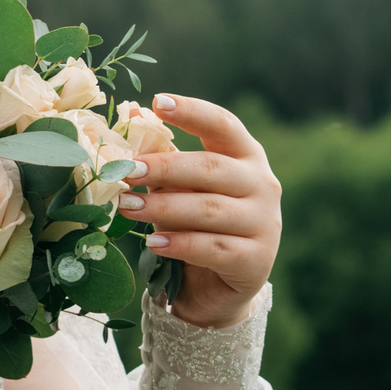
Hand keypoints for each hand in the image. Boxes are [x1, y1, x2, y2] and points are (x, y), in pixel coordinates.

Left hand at [112, 94, 280, 330]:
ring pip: (209, 209)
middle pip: (211, 168)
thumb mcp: (181, 189)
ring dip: (163, 207)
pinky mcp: (256, 260)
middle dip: (164, 167)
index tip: (158, 102)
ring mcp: (265, 223)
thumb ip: (163, 159)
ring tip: (127, 206)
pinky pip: (213, 248)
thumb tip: (131, 116)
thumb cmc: (197, 225)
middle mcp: (263, 185)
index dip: (192, 111)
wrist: (217, 287)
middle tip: (126, 170)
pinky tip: (153, 242)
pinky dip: (180, 244)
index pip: (223, 125)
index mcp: (247, 156)